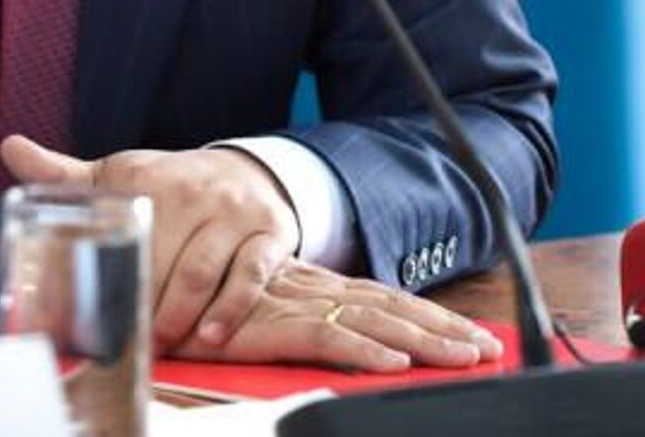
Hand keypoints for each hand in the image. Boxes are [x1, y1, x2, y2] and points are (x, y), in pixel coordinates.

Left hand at [0, 136, 300, 352]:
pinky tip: (210, 335)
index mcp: (148, 178)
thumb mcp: (121, 174)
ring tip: (162, 343)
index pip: (121, 230)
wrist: (248, 171)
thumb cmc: (171, 185)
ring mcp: (233, 213)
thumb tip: (10, 147)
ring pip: (201, 271)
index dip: (105, 274)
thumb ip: (66, 174)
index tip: (87, 311)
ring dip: (179, 314)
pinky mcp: (270, 233)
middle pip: (161, 261)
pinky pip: (250, 274)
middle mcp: (192, 192)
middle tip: (125, 342)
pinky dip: (231, 307)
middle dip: (142, 305)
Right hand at [171, 259, 504, 371]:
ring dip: (423, 338)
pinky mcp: (271, 324)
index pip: (383, 298)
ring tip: (464, 355)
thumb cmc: (206, 301)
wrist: (157, 283)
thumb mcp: (260, 310)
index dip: (428, 315)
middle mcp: (313, 290)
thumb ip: (298, 319)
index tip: (470, 333)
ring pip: (373, 318)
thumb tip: (348, 337)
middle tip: (487, 347)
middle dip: (443, 327)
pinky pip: (326, 337)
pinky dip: (363, 347)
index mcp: (314, 287)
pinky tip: (394, 361)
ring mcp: (295, 304)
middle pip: (391, 306)